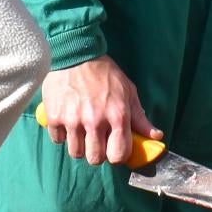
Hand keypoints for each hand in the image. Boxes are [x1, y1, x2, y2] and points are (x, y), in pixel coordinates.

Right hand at [40, 58, 156, 165]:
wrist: (75, 53)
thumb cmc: (104, 72)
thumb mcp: (128, 91)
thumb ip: (140, 117)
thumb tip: (156, 136)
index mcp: (117, 115)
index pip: (119, 155)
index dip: (117, 156)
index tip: (114, 149)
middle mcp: (95, 120)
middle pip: (95, 158)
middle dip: (97, 153)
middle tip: (96, 141)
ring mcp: (73, 119)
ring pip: (76, 153)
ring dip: (79, 146)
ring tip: (81, 131)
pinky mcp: (54, 116)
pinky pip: (58, 140)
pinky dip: (62, 135)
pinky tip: (67, 122)